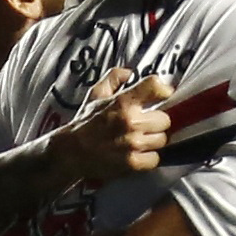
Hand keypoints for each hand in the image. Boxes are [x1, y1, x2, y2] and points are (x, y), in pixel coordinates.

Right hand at [45, 66, 173, 188]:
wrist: (71, 151)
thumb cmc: (85, 122)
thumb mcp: (96, 94)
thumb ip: (114, 78)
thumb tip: (130, 72)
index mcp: (122, 102)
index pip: (155, 86)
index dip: (162, 90)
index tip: (162, 95)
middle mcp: (130, 122)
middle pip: (165, 119)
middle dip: (155, 121)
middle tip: (144, 123)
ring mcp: (133, 144)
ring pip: (162, 139)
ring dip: (153, 139)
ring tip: (140, 138)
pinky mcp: (133, 163)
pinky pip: (155, 158)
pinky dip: (149, 157)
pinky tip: (138, 153)